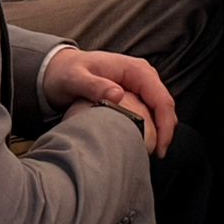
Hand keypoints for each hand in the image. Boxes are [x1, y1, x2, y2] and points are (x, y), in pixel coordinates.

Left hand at [44, 48, 175, 156]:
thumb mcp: (75, 78)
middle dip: (164, 131)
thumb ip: (94, 85)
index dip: (164, 124)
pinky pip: (148, 111)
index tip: (159, 148)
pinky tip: (140, 142)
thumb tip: (118, 95)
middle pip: (164, 105)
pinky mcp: (133, 94)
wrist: (58, 68)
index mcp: (135, 70)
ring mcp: (139, 85)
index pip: (160, 98)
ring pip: (158, 109)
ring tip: (150, 152)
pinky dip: (149, 127)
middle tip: (157, 155)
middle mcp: (142, 76)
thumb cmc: (66, 72)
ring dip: (158, 130)